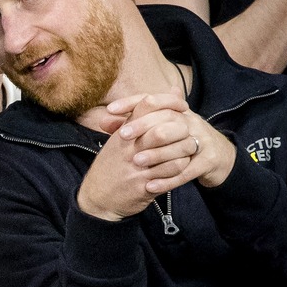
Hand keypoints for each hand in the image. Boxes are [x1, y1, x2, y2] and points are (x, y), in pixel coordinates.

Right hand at [78, 91, 193, 220]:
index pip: (147, 105)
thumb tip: (174, 88)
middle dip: (181, 129)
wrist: (97, 197)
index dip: (170, 103)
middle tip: (188, 131)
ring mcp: (135, 166)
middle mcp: (128, 146)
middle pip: (162, 129)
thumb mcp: (122, 137)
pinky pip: (171, 172)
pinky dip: (181, 167)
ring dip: (185, 150)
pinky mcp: (143, 184)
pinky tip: (181, 166)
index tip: (182, 108)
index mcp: (122, 131)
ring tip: (189, 150)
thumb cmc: (112, 165)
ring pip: (172, 152)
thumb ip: (147, 115)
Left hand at [106, 89, 236, 191]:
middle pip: (165, 117)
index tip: (110, 109)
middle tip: (121, 136)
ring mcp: (202, 139)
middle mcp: (189, 120)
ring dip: (156, 154)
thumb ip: (131, 124)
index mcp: (175, 110)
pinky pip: (188, 170)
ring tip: (136, 162)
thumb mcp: (157, 129)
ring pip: (178, 144)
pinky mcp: (209, 160)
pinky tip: (151, 186)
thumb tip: (103, 121)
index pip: (152, 99)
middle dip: (141, 126)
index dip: (130, 102)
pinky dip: (168, 179)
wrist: (217, 158)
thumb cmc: (178, 141)